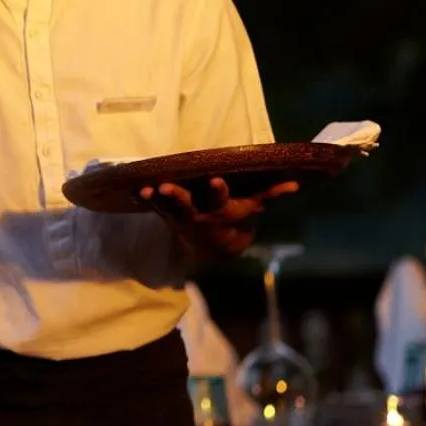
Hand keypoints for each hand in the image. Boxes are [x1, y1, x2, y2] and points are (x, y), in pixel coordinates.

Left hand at [139, 176, 298, 256]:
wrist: (214, 245)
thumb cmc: (234, 217)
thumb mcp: (252, 208)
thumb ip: (269, 195)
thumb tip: (293, 184)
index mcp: (219, 210)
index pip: (219, 199)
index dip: (218, 191)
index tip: (215, 180)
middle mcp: (197, 214)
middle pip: (186, 206)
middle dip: (176, 196)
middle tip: (165, 187)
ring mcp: (179, 217)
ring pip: (165, 208)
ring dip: (155, 200)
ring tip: (144, 190)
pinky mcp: (166, 216)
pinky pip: (153, 208)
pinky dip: (144, 201)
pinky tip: (132, 191)